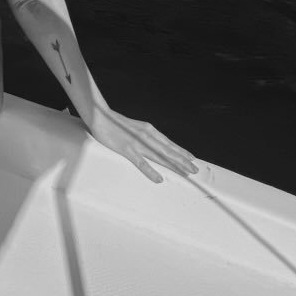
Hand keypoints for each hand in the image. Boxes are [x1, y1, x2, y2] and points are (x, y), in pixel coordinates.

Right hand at [81, 104, 197, 183]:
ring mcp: (138, 143)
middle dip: (183, 160)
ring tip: (186, 173)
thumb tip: (152, 141)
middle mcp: (147, 136)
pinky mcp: (127, 150)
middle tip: (195, 170)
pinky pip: (141, 163)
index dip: (181, 151)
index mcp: (149, 130)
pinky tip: (159, 179)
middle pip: (168, 150)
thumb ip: (144, 134)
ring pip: (160, 156)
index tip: (191, 158)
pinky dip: (151, 171)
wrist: (100, 116)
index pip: (168, 143)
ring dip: (174, 165)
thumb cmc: (115, 122)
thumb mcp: (134, 126)